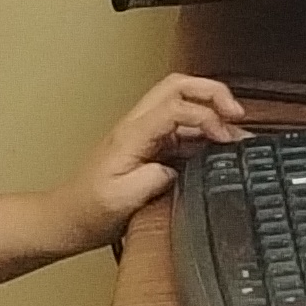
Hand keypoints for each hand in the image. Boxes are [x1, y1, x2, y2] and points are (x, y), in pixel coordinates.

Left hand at [55, 76, 250, 247]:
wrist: (67, 219)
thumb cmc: (89, 211)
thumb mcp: (120, 200)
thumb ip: (154, 178)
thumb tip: (182, 168)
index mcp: (131, 135)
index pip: (176, 106)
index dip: (207, 116)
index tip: (225, 139)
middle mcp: (138, 127)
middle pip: (178, 86)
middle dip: (213, 92)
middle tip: (237, 114)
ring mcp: (145, 135)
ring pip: (183, 102)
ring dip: (213, 110)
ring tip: (237, 135)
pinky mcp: (152, 147)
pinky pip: (184, 127)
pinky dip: (207, 131)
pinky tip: (221, 150)